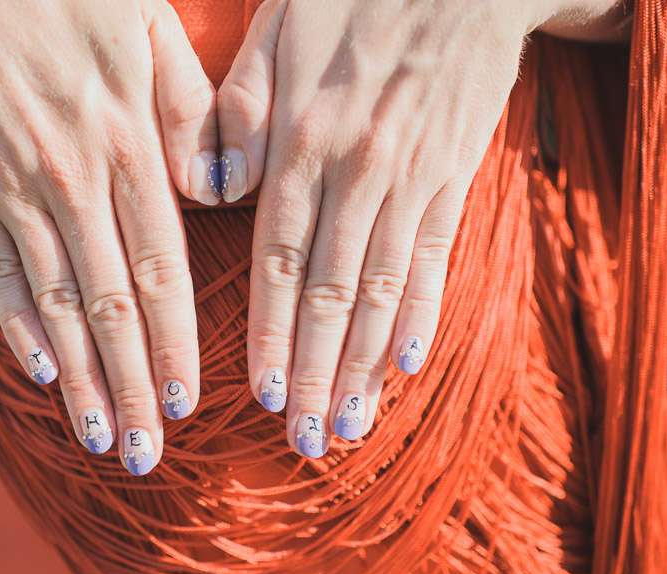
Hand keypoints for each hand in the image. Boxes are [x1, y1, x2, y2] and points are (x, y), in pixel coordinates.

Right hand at [0, 0, 219, 474]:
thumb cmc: (76, 1)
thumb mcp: (152, 34)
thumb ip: (191, 116)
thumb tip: (219, 194)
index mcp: (132, 147)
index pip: (162, 269)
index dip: (173, 343)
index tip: (185, 404)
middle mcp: (76, 178)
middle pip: (112, 304)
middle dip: (130, 385)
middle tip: (146, 452)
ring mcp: (15, 187)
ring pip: (56, 301)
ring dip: (78, 377)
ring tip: (98, 437)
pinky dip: (18, 324)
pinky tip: (40, 373)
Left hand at [216, 0, 591, 455]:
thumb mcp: (276, 34)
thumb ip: (238, 115)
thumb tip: (212, 191)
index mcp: (302, 143)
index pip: (278, 261)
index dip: (269, 334)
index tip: (259, 395)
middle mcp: (357, 173)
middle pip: (329, 294)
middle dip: (313, 374)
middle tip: (301, 439)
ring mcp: (412, 179)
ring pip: (382, 291)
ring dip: (361, 365)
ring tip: (346, 425)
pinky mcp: (453, 176)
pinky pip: (435, 258)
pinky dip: (421, 315)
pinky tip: (405, 365)